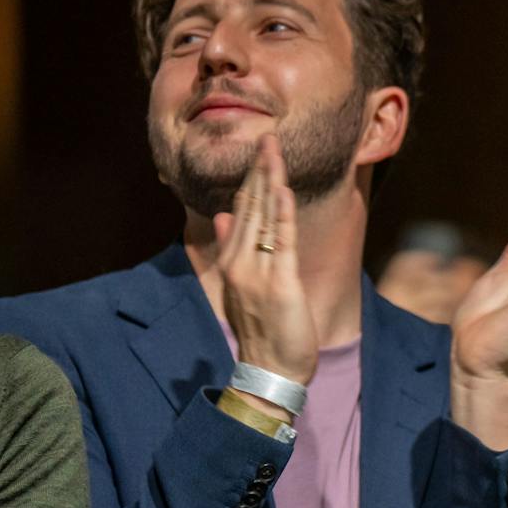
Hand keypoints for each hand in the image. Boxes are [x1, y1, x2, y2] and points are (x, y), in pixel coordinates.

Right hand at [213, 135, 317, 393]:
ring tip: (273, 151)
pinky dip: (283, 214)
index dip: (250, 180)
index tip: (259, 153)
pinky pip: (282, 241)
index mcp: (232, 261)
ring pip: (264, 217)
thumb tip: (223, 215)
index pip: (241, 211)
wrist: (269, 371)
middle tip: (267, 137)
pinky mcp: (280, 283)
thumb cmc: (264, 332)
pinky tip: (284, 190)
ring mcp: (257, 272)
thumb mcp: (243, 286)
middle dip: (259, 171)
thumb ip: (233, 249)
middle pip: (250, 207)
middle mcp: (240, 262)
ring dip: (270, 182)